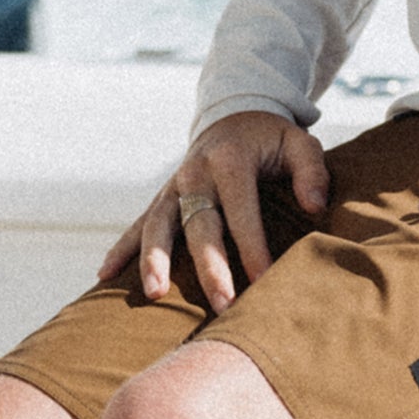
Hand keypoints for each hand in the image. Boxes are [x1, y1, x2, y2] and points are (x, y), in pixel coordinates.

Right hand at [96, 111, 329, 313]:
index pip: (241, 209)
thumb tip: (313, 205)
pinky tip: (105, 275)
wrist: (235, 114)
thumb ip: (311, 170)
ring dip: (154, 259)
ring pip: (159, 224)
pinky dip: (121, 248)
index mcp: (230, 158)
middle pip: (199, 223)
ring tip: (154, 293)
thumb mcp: (300, 142)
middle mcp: (195, 172)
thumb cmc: (272, 139)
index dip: (252, 246)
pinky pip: (139, 223)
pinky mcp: (163, 197)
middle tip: (222, 304)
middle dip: (209, 265)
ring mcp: (174, 185)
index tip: (263, 281)